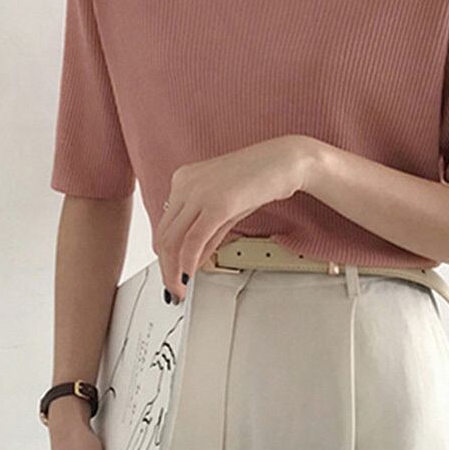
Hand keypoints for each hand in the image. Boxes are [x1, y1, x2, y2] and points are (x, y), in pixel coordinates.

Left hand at [155, 134, 313, 299]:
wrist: (285, 160)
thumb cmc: (259, 178)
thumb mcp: (225, 208)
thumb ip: (207, 234)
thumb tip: (193, 260)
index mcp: (183, 180)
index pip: (164, 226)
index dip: (164, 256)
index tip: (170, 273)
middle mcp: (184, 184)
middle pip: (163, 236)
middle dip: (166, 268)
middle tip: (173, 289)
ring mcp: (198, 192)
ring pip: (172, 241)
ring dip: (174, 271)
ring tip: (180, 288)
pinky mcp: (216, 203)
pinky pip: (193, 240)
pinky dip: (188, 263)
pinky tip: (190, 275)